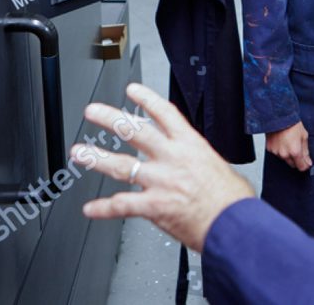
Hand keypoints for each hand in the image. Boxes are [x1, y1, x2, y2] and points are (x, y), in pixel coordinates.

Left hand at [70, 83, 254, 252]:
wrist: (233, 224)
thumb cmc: (232, 199)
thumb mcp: (219, 166)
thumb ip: (201, 161)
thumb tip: (199, 163)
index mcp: (191, 145)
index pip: (164, 113)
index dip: (146, 99)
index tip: (132, 90)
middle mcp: (172, 158)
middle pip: (135, 132)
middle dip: (110, 119)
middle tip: (93, 112)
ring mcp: (160, 181)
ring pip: (122, 165)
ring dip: (97, 157)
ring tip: (80, 152)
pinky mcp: (153, 206)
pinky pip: (121, 205)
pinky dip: (103, 208)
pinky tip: (91, 208)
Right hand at [266, 121, 311, 171]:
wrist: (278, 115)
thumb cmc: (292, 123)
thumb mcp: (304, 136)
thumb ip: (306, 152)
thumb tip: (308, 162)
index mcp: (295, 151)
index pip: (301, 167)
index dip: (305, 165)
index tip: (306, 162)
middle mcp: (284, 154)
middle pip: (292, 165)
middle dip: (296, 160)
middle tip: (298, 148)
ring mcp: (276, 152)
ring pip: (284, 159)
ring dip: (287, 154)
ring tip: (289, 141)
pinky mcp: (269, 149)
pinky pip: (277, 153)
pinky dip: (280, 150)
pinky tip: (282, 140)